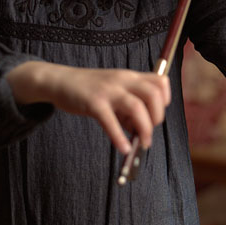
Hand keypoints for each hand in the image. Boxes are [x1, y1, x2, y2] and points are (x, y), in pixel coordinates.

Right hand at [6, 62, 170, 153]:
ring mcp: (108, 91)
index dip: (165, 100)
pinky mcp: (93, 103)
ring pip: (137, 107)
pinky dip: (120, 138)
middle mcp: (123, 80)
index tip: (157, 115)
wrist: (60, 81)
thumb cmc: (91, 88)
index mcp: (130, 77)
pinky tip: (123, 148)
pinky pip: (111, 122)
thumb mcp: (114, 91)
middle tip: (148, 132)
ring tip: (141, 143)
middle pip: (154, 95)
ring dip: (144, 129)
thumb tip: (140, 131)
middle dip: (157, 117)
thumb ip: (129, 108)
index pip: (160, 82)